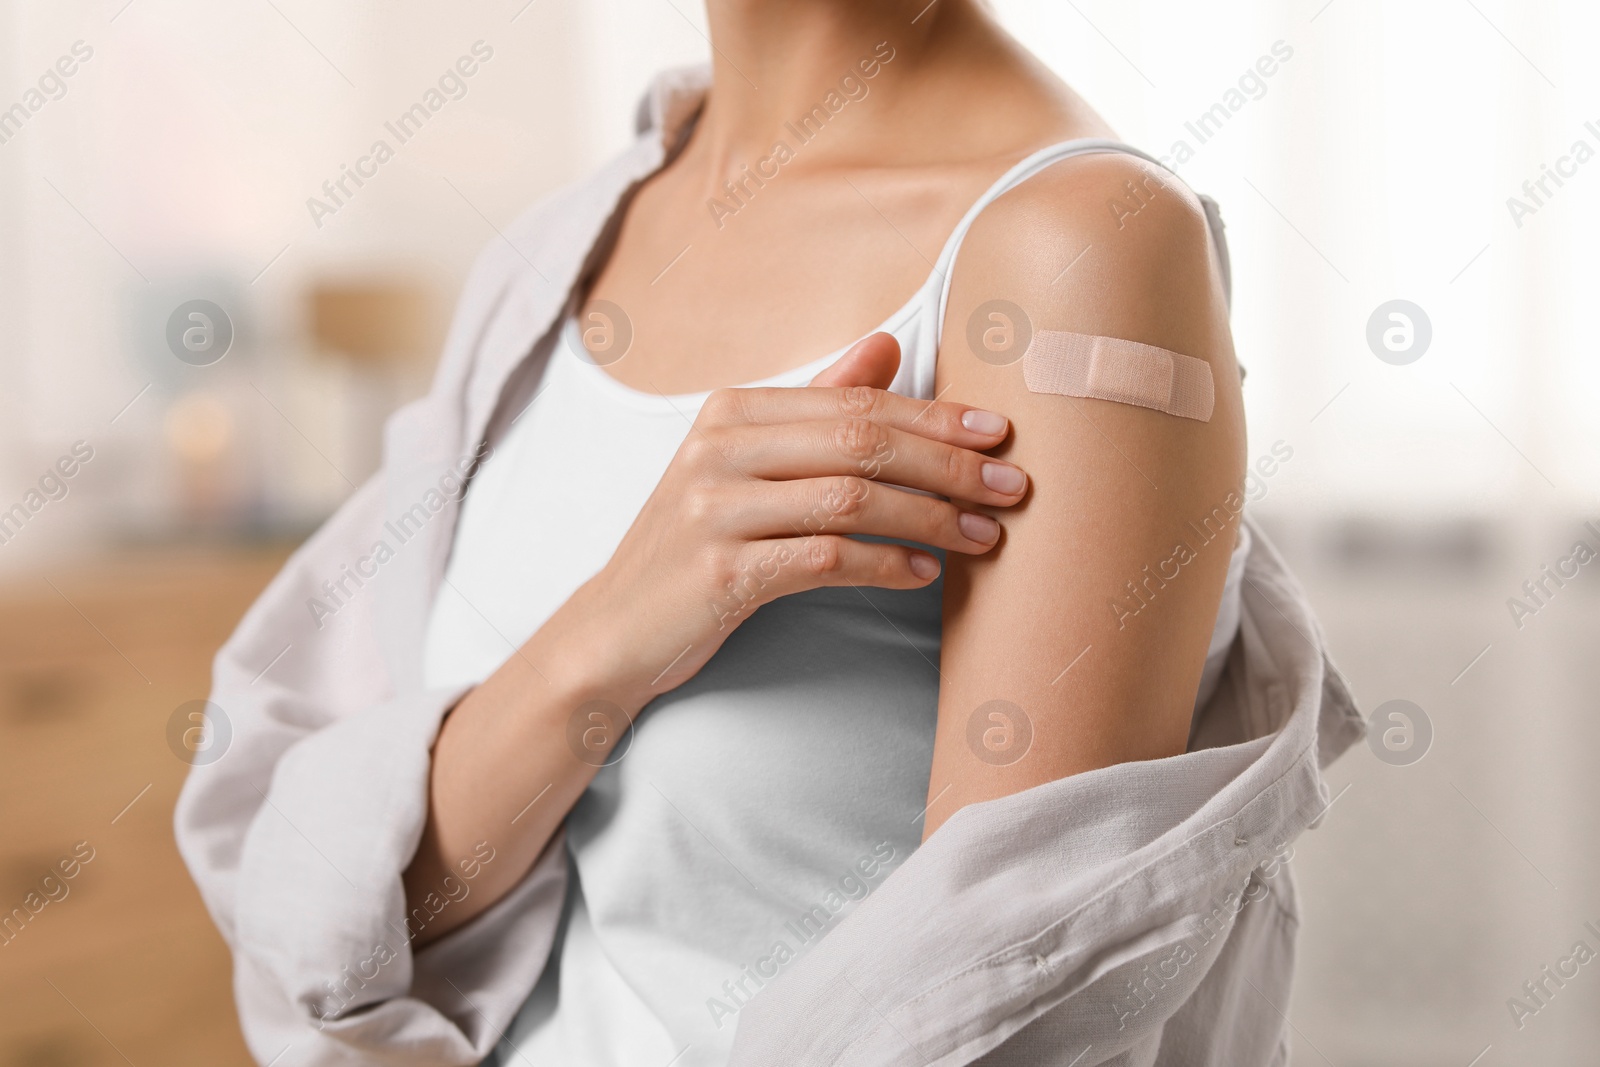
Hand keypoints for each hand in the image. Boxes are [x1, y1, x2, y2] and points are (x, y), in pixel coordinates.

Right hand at [548, 331, 1028, 714]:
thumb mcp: (745, 465)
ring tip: (985, 537)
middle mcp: (719, 449)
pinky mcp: (720, 572)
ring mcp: (714, 510)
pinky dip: (885, 565)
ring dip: (931, 518)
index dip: (935, 417)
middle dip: (948, 464)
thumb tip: (888, 345)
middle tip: (1012, 486)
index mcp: (732, 411)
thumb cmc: (697, 544)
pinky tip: (924, 574)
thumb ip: (816, 405)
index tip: (998, 434)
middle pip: (860, 443)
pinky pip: (824, 559)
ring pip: (850, 499)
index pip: (855, 403)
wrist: (614, 630)